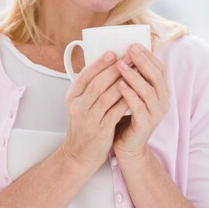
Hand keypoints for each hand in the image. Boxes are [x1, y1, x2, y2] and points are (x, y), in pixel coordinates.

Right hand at [61, 51, 130, 169]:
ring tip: (135, 72)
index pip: (84, 76)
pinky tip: (136, 92)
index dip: (98, 63)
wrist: (79, 155)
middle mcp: (77, 107)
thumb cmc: (84, 125)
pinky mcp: (101, 131)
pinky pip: (116, 112)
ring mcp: (88, 120)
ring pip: (107, 97)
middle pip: (97, 84)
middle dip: (114, 69)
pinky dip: (126, 100)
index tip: (112, 52)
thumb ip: (90, 88)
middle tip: (129, 58)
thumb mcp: (80, 104)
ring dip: (123, 82)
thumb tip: (108, 64)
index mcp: (72, 97)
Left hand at [113, 43, 170, 158]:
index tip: (134, 44)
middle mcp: (163, 101)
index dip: (148, 56)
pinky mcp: (147, 125)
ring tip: (120, 65)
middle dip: (142, 61)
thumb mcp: (133, 93)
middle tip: (129, 50)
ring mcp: (157, 114)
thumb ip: (133, 77)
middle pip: (156, 76)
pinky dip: (130, 94)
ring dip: (134, 76)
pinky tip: (119, 85)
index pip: (160, 68)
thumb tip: (125, 53)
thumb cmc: (127, 116)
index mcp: (162, 92)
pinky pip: (139, 107)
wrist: (127, 146)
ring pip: (148, 90)